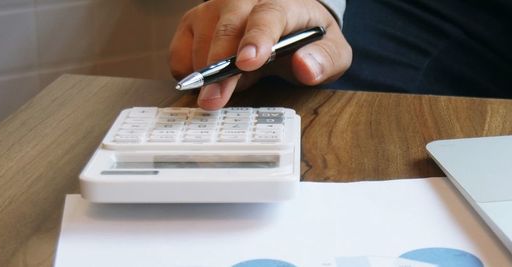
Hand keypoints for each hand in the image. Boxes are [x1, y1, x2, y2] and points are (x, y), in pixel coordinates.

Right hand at [169, 0, 351, 109]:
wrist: (289, 22)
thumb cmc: (308, 39)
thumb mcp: (331, 51)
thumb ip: (324, 60)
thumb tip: (306, 68)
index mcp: (283, 3)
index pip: (268, 16)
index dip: (257, 39)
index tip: (248, 63)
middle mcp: (244, 0)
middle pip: (227, 29)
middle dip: (219, 68)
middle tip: (213, 99)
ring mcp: (214, 9)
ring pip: (200, 40)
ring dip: (206, 73)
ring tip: (223, 91)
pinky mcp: (193, 22)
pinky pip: (180, 52)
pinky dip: (189, 71)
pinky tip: (210, 78)